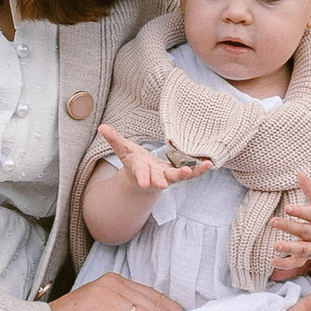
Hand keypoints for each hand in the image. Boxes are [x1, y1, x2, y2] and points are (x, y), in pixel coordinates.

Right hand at [94, 121, 210, 195]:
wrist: (145, 179)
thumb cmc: (134, 162)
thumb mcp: (123, 150)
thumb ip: (114, 139)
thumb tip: (101, 127)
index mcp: (141, 169)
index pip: (140, 171)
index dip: (142, 176)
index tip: (143, 183)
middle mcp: (155, 174)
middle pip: (159, 177)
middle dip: (161, 180)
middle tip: (164, 184)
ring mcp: (169, 175)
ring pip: (179, 175)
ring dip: (189, 173)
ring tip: (200, 168)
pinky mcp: (179, 173)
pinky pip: (192, 172)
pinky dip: (200, 169)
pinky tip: (209, 163)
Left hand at [265, 175, 310, 274]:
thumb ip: (310, 188)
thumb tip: (299, 173)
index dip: (300, 212)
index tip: (287, 208)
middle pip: (305, 231)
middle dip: (289, 227)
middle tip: (273, 221)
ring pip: (303, 249)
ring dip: (289, 248)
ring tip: (275, 245)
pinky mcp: (308, 257)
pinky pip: (297, 263)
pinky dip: (285, 264)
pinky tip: (272, 262)